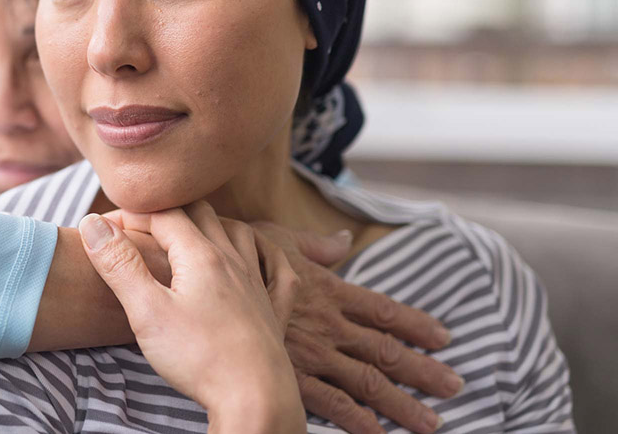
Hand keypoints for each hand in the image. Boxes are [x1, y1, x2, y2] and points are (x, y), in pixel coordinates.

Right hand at [79, 202, 305, 433]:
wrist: (254, 398)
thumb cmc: (199, 357)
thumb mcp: (146, 311)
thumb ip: (119, 265)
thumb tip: (93, 224)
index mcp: (201, 256)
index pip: (163, 215)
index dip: (132, 215)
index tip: (106, 226)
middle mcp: (232, 261)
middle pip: (202, 214)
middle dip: (168, 211)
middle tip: (141, 225)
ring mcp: (257, 284)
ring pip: (240, 233)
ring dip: (213, 223)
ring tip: (191, 231)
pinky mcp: (274, 311)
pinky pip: (278, 269)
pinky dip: (266, 254)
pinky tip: (258, 257)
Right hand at [251, 221, 461, 433]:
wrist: (197, 279)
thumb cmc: (233, 255)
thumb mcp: (276, 238)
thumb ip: (314, 245)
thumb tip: (343, 239)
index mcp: (328, 290)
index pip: (383, 311)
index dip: (416, 324)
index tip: (444, 338)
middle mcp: (328, 325)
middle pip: (386, 351)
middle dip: (423, 371)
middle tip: (455, 386)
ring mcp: (311, 353)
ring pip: (367, 382)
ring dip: (401, 403)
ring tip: (431, 423)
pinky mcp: (288, 375)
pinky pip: (329, 402)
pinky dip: (355, 419)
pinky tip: (376, 432)